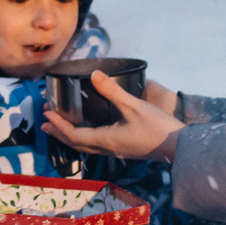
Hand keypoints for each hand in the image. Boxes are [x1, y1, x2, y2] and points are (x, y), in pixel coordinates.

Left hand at [44, 71, 183, 162]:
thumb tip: (94, 73)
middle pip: (76, 144)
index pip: (74, 135)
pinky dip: (84, 138)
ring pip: (85, 146)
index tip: (46, 113)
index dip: (58, 125)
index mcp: (106, 140)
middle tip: (45, 122)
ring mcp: (116, 151)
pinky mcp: (124, 150)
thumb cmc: (159, 128)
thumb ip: (113, 90)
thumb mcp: (135, 106)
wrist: (180, 148)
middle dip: (58, 132)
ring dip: (70, 136)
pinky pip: (96, 146)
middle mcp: (108, 149)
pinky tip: (88, 130)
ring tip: (59, 127)